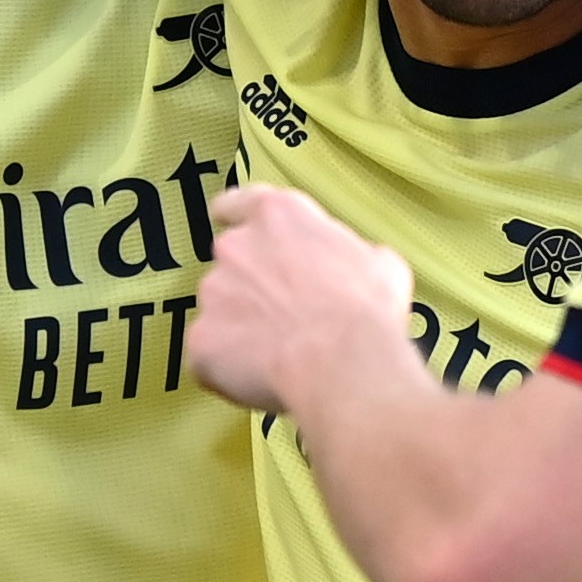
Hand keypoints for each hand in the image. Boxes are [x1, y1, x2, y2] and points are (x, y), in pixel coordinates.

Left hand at [185, 185, 414, 414]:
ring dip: (241, 327)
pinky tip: (262, 377)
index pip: (237, 204)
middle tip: (285, 314)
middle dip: (251, 286)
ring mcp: (213, 293)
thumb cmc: (366, 311)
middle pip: (231, 263)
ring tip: (279, 352)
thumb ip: (350, 252)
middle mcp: (236, 246)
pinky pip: (210, 355)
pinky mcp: (201, 341)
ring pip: (220, 311)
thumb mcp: (380, 263)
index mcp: (278, 216)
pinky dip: (229, 367)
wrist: (344, 362)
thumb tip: (357, 264)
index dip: (234, 217)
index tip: (231, 225)